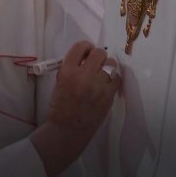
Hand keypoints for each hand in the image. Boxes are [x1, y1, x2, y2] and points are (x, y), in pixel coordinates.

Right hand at [30, 41, 120, 176]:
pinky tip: (106, 84)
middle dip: (97, 56)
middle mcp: (84, 75)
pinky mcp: (109, 95)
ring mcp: (99, 85)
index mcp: (68, 71)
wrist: (68, 129)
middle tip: (94, 63)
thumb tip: (84, 57)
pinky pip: (117, 78)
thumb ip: (71, 68)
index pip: (81, 47)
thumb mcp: (59, 82)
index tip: (86, 52)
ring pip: (111, 64)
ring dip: (106, 66)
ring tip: (101, 74)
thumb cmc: (59, 106)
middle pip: (99, 53)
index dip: (85, 47)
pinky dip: (112, 78)